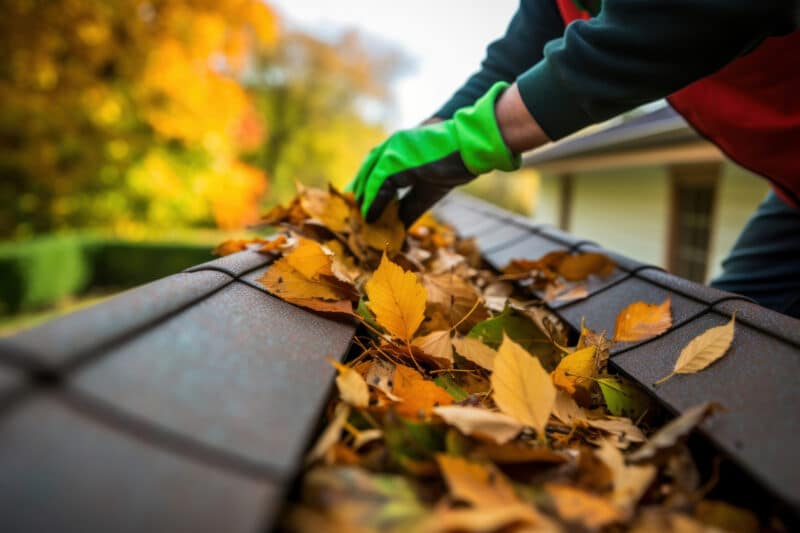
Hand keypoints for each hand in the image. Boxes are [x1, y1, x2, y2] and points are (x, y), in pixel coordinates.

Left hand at [346, 82, 520, 225]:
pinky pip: (377, 185)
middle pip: (367, 171)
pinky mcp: (395, 160)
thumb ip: (410, 206)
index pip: (375, 168)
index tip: (362, 205)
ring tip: (362, 219)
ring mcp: (392, 151)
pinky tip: (370, 216)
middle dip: (361, 194)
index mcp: (400, 147)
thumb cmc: (456, 163)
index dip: (368, 188)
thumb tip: (398, 227)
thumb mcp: (429, 189)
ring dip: (364, 200)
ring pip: (368, 177)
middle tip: (355, 214)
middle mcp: (392, 146)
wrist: (471, 147)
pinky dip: (373, 202)